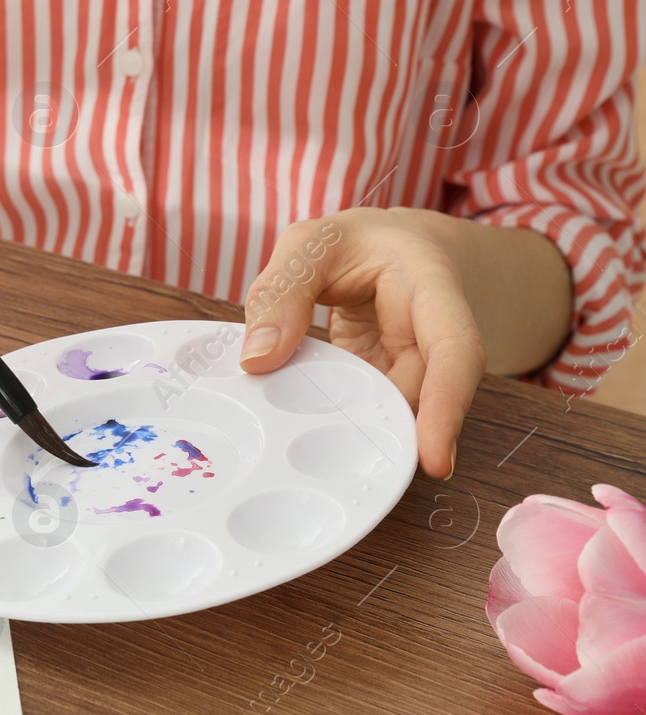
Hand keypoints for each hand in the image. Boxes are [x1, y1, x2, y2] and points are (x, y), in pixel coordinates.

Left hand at [239, 208, 490, 479]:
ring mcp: (409, 369)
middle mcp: (431, 338)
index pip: (457, 351)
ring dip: (355, 435)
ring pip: (391, 415)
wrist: (382, 249)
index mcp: (431, 289)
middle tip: (345, 470)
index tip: (435, 460)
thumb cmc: (352, 243)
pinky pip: (364, 415)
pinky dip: (335, 427)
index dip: (448, 406)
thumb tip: (257, 360)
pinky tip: (304, 440)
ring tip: (316, 457)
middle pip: (421, 398)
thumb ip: (282, 291)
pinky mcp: (384, 388)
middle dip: (387, 436)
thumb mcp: (310, 244)